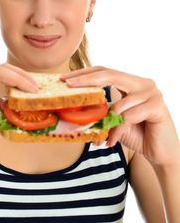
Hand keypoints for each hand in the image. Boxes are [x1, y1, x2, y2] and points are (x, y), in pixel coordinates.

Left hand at [61, 66, 178, 166]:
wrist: (160, 153)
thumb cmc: (135, 134)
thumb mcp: (113, 119)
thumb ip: (100, 109)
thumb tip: (71, 107)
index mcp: (130, 82)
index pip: (103, 71)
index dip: (83, 73)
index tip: (64, 79)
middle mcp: (141, 82)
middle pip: (109, 74)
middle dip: (86, 79)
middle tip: (68, 85)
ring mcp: (151, 92)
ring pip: (119, 103)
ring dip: (105, 122)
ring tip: (96, 138)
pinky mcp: (158, 106)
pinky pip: (129, 116)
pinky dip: (117, 130)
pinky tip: (111, 142)